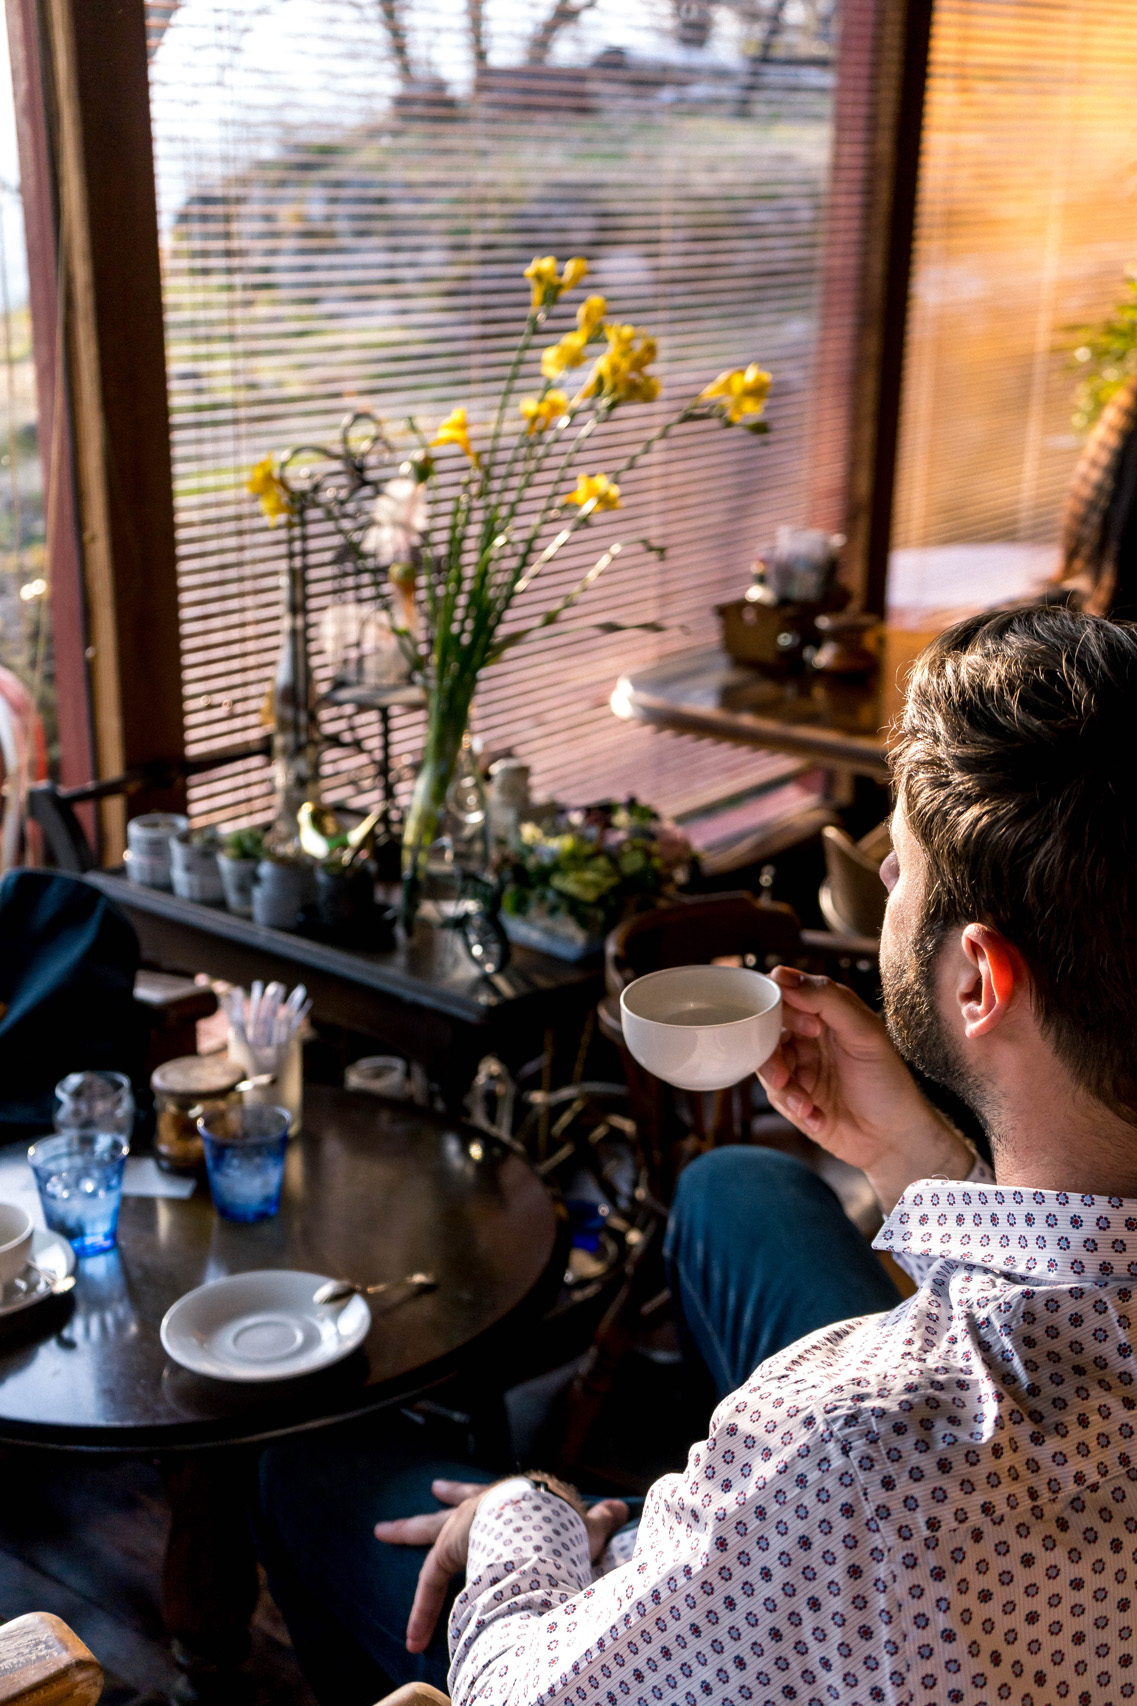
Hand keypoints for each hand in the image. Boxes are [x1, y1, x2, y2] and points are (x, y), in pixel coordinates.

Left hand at [374, 1477, 628, 1653]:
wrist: (542, 1520)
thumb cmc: (565, 1522)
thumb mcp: (586, 1524)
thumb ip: (600, 1520)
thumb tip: (621, 1508)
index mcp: (513, 1502)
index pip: (491, 1495)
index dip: (473, 1492)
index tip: (450, 1485)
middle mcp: (482, 1506)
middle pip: (453, 1506)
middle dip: (436, 1503)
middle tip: (421, 1493)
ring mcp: (462, 1525)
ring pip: (428, 1531)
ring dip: (406, 1530)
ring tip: (382, 1531)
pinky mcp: (449, 1549)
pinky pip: (430, 1581)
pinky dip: (422, 1611)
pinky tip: (413, 1639)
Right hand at [757, 966, 973, 1211]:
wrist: (894, 1138)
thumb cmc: (888, 1081)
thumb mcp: (865, 1033)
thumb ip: (827, 999)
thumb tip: (781, 975)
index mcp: (823, 1012)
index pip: (783, 993)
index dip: (783, 1007)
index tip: (806, 1028)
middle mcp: (805, 1036)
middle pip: (764, 1030)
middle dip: (772, 1054)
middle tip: (787, 1074)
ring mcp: (798, 1067)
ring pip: (765, 1064)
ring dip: (782, 1086)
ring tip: (805, 1104)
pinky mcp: (792, 1097)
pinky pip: (776, 1096)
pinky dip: (795, 1108)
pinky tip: (819, 1118)